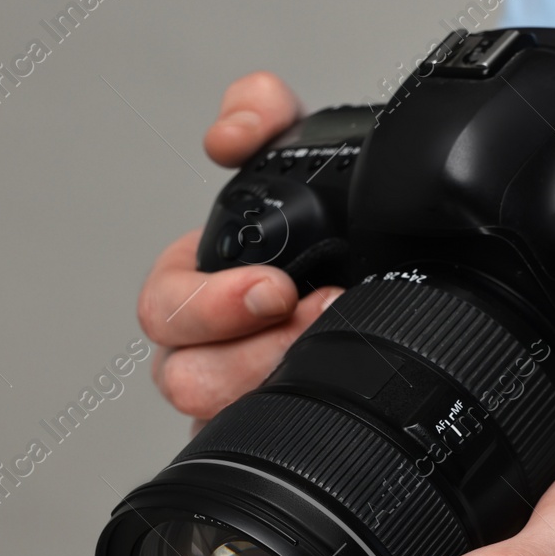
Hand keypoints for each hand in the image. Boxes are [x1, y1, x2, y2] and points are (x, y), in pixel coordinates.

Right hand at [138, 71, 344, 418]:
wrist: (390, 287)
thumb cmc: (325, 238)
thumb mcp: (299, 158)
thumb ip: (264, 116)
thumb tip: (231, 128)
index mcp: (195, 286)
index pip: (164, 305)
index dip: (209, 302)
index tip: (273, 288)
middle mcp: (205, 349)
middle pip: (183, 376)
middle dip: (250, 348)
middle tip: (315, 315)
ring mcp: (238, 394)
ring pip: (221, 417)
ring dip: (278, 378)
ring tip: (338, 339)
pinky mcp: (269, 428)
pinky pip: (266, 440)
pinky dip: (301, 417)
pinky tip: (340, 384)